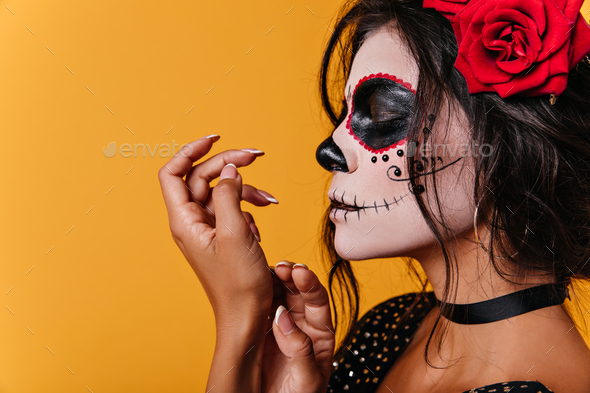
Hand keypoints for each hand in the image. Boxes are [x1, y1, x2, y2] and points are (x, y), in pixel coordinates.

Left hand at [157, 135, 276, 322]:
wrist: (248, 317)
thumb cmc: (238, 285)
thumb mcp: (235, 233)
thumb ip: (230, 195)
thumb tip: (229, 170)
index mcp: (185, 221)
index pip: (173, 173)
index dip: (191, 151)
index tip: (216, 138)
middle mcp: (192, 222)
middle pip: (203, 178)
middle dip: (229, 165)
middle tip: (256, 156)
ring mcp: (208, 230)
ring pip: (222, 193)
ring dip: (246, 190)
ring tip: (268, 199)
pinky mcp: (223, 237)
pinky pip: (232, 210)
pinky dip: (249, 209)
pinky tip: (260, 222)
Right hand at [262, 261, 335, 392]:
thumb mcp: (307, 379)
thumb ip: (299, 350)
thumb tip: (283, 318)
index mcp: (320, 335)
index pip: (318, 302)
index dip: (310, 284)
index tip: (299, 272)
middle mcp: (302, 326)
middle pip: (298, 293)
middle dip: (291, 277)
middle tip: (280, 267)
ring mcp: (281, 327)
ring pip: (279, 297)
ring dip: (274, 282)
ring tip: (265, 271)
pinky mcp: (261, 332)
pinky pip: (261, 309)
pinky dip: (258, 295)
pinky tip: (254, 286)